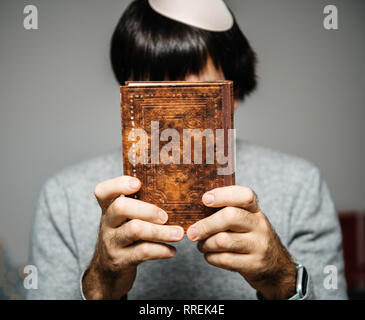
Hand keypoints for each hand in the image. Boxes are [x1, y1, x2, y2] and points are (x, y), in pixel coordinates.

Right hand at [82, 176, 183, 299]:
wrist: (107, 272)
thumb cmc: (124, 237)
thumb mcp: (124, 220)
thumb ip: (139, 205)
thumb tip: (174, 192)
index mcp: (109, 209)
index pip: (103, 191)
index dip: (119, 184)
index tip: (138, 183)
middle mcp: (107, 223)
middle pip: (121, 207)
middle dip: (148, 209)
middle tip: (165, 217)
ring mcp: (112, 242)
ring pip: (135, 230)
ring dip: (161, 231)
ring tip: (179, 234)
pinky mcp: (120, 261)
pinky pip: (142, 252)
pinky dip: (161, 250)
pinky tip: (171, 250)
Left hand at [186, 186, 296, 299]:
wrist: (275, 266)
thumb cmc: (250, 237)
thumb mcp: (245, 219)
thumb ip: (226, 210)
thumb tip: (193, 208)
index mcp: (255, 210)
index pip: (245, 195)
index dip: (223, 194)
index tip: (205, 199)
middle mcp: (259, 225)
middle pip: (230, 217)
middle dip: (206, 225)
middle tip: (191, 232)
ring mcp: (258, 245)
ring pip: (223, 240)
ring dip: (205, 244)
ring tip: (201, 244)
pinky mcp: (254, 264)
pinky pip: (224, 259)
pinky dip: (210, 257)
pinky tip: (209, 255)